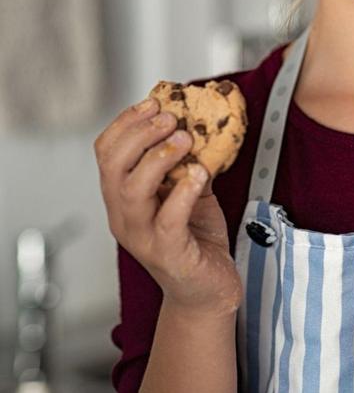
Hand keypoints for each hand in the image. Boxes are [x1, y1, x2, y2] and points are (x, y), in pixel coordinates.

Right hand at [93, 100, 242, 317]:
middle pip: (113, 167)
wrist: (208, 290)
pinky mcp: (168, 253)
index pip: (106, 153)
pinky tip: (200, 175)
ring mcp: (143, 237)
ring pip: (132, 191)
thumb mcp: (190, 190)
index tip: (153, 102)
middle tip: (170, 117)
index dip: (125, 123)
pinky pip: (168, 220)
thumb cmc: (195, 238)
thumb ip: (187, 161)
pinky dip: (183, 192)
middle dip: (140, 135)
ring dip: (158, 158)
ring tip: (185, 139)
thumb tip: (200, 121)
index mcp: (124, 197)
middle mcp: (125, 216)